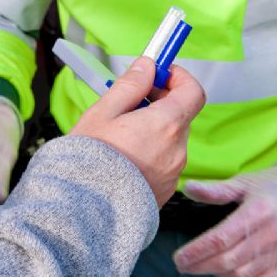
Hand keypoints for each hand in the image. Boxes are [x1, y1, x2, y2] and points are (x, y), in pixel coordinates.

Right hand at [70, 57, 205, 206]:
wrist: (83, 210)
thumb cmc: (88, 161)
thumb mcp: (103, 113)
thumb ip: (130, 86)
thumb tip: (147, 66)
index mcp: (166, 125)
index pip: (193, 91)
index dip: (178, 77)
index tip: (160, 73)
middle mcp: (177, 149)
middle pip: (180, 115)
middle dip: (160, 103)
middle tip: (131, 102)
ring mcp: (173, 173)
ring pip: (170, 140)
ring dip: (153, 130)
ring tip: (120, 135)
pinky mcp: (165, 190)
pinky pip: (164, 162)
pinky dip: (150, 153)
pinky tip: (124, 158)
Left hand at [173, 161, 276, 276]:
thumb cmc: (272, 186)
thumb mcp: (243, 182)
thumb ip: (215, 189)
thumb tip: (188, 188)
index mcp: (256, 212)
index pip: (220, 239)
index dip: (196, 252)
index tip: (178, 259)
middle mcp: (270, 235)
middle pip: (228, 260)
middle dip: (200, 266)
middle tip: (183, 265)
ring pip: (241, 275)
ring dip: (217, 274)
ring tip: (203, 265)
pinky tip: (227, 273)